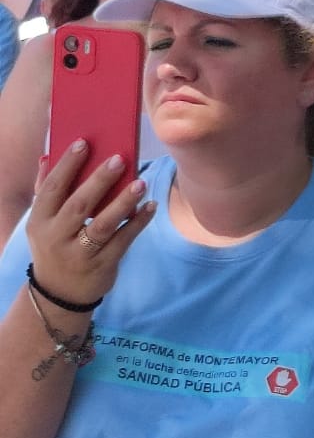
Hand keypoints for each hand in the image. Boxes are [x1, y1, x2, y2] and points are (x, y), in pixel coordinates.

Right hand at [27, 141, 155, 305]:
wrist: (59, 294)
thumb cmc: (55, 246)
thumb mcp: (43, 223)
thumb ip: (45, 190)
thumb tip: (48, 155)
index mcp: (39, 222)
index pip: (51, 189)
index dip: (67, 166)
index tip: (84, 143)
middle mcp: (56, 237)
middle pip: (79, 205)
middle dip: (99, 181)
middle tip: (119, 159)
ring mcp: (80, 253)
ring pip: (103, 225)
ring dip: (123, 203)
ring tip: (140, 183)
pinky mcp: (102, 265)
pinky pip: (123, 241)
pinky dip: (138, 223)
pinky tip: (150, 206)